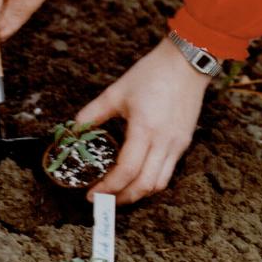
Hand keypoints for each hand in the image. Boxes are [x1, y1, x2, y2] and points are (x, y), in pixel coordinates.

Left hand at [77, 37, 210, 204]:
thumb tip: (75, 130)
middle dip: (122, 198)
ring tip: (120, 192)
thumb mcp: (118, 90)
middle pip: (144, 185)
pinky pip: (169, 171)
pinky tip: (139, 175)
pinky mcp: (184, 141)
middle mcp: (164, 141)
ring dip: (138, 193)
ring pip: (159, 184)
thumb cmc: (152, 73)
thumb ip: (94, 113)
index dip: (107, 187)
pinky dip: (152, 180)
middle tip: (103, 200)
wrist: (187, 62)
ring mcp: (177, 143)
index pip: (126, 171)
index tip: (91, 193)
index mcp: (144, 128)